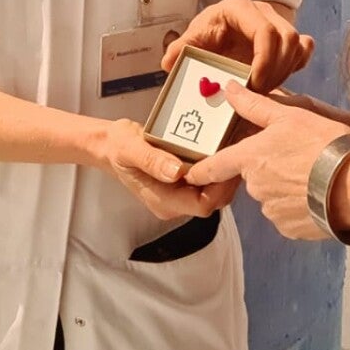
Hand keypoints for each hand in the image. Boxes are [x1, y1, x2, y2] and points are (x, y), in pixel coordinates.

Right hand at [94, 119, 234, 221]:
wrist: (111, 146)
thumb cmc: (119, 147)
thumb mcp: (131, 149)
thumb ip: (152, 161)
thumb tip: (176, 172)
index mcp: (164, 202)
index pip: (203, 205)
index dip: (219, 187)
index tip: (226, 161)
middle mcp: (175, 203)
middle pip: (214, 199)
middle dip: (227, 177)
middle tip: (238, 149)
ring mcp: (180, 195)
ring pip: (214, 190)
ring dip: (224, 170)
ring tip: (234, 144)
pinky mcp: (184, 183)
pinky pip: (207, 180)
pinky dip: (217, 165)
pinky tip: (223, 145)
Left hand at [162, 0, 313, 93]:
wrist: (217, 31)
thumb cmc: (206, 34)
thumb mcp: (191, 40)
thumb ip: (180, 49)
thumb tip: (169, 61)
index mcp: (238, 8)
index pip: (265, 31)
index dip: (265, 59)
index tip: (255, 83)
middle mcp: (262, 10)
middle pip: (286, 38)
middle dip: (275, 70)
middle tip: (258, 93)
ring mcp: (277, 21)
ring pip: (297, 44)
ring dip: (285, 70)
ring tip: (264, 89)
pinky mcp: (287, 35)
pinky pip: (304, 47)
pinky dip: (297, 64)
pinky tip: (279, 78)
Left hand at [184, 83, 349, 240]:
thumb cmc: (322, 144)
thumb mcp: (289, 115)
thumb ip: (254, 105)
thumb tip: (229, 89)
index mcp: (250, 159)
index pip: (215, 166)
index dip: (200, 170)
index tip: (188, 175)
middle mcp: (256, 188)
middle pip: (252, 178)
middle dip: (267, 169)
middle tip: (294, 157)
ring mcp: (273, 211)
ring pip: (271, 196)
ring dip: (284, 187)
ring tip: (312, 175)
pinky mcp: (291, 229)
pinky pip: (288, 215)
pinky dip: (299, 206)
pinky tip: (317, 194)